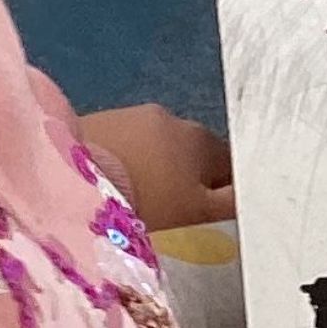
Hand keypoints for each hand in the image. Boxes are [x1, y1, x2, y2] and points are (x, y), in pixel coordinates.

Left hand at [76, 105, 233, 231]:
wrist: (71, 177)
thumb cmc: (147, 199)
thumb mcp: (198, 212)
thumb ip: (231, 203)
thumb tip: (255, 195)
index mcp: (204, 139)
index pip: (230, 164)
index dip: (226, 191)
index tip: (211, 214)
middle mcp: (173, 117)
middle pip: (192, 152)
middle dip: (187, 176)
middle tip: (172, 209)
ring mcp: (133, 114)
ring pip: (157, 145)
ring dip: (155, 166)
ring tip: (139, 196)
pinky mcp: (100, 119)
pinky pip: (125, 142)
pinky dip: (127, 159)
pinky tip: (113, 182)